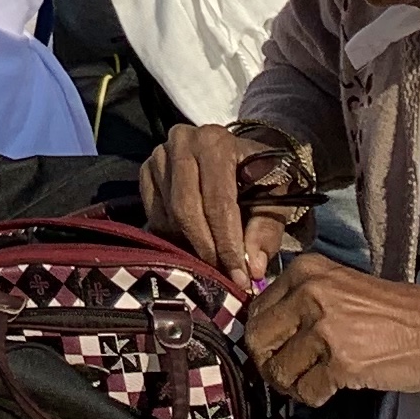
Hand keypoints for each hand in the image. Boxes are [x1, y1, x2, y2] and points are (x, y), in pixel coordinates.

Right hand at [143, 122, 298, 286]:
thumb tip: (252, 267)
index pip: (218, 201)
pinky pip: (153, 214)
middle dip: (206, 248)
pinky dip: (172, 235)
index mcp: (218, 143)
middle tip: (221, 274)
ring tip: (211, 258)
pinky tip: (192, 241)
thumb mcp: (273, 197)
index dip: (228, 243)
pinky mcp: (146, 170)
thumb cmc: (257, 175)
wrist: (234, 153)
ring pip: (168, 215)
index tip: (239, 276)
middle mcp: (183, 142)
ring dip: (189, 244)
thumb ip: (265, 230)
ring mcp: (159, 155)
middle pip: (186, 209)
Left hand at [244, 253, 419, 416]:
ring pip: (278, 371)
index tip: (278, 351)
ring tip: (317, 380)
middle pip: (257, 340)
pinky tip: (336, 387)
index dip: (264, 338)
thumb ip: (301, 302)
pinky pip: (305, 392)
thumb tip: (260, 333)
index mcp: (307, 269)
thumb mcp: (341, 290)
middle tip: (291, 374)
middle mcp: (310, 292)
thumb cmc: (395, 315)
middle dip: (270, 364)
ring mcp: (325, 326)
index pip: (256, 310)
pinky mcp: (341, 361)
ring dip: (293, 384)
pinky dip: (315, 397)